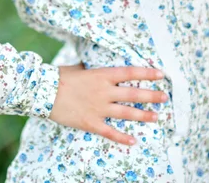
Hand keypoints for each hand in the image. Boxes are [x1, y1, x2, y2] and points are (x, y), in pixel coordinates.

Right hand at [49, 62, 166, 145]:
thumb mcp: (80, 67)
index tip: (161, 74)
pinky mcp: (91, 122)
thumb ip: (94, 69)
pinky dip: (123, 137)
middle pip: (134, 93)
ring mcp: (99, 108)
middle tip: (164, 97)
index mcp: (103, 75)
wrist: (44, 91)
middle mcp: (104, 91)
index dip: (147, 73)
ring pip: (127, 113)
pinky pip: (110, 132)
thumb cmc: (61, 76)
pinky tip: (133, 141)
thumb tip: (101, 68)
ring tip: (157, 117)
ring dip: (143, 115)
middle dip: (151, 95)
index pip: (131, 72)